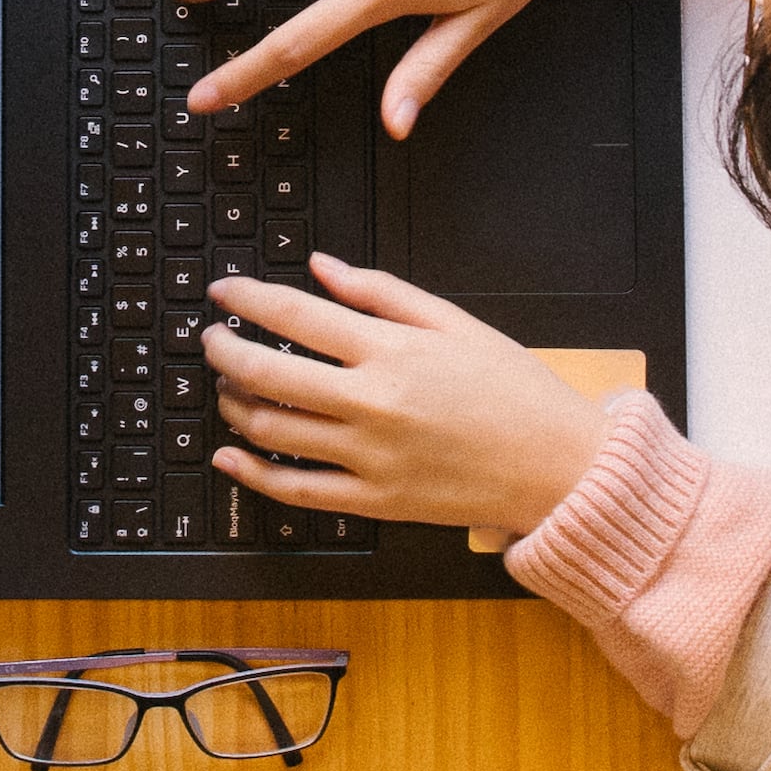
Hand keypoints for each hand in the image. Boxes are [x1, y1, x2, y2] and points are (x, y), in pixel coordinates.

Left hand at [200, 255, 612, 537]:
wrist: (560, 467)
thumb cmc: (514, 392)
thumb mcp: (454, 323)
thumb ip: (381, 292)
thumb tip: (321, 268)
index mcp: (392, 351)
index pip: (294, 316)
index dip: (246, 299)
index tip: (223, 292)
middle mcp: (374, 404)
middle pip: (266, 374)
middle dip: (223, 352)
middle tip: (211, 341)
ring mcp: (370, 458)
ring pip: (271, 432)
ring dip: (234, 406)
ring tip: (228, 389)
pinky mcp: (374, 502)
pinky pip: (295, 491)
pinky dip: (251, 474)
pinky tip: (229, 456)